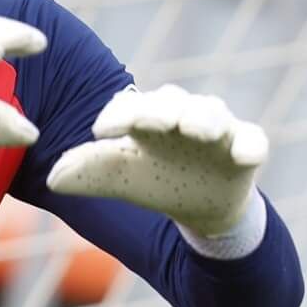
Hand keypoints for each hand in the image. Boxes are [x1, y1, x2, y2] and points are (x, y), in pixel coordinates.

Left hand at [46, 84, 267, 235]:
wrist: (203, 204)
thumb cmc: (157, 179)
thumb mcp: (121, 179)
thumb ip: (89, 173)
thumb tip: (52, 180)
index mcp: (147, 118)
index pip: (130, 109)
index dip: (117, 117)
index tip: (100, 132)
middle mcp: (182, 115)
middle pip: (172, 101)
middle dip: (163, 109)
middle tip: (153, 122)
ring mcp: (217, 130)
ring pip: (212, 113)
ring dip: (205, 119)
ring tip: (197, 130)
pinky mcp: (246, 148)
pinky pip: (253, 141)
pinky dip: (250, 145)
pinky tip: (243, 154)